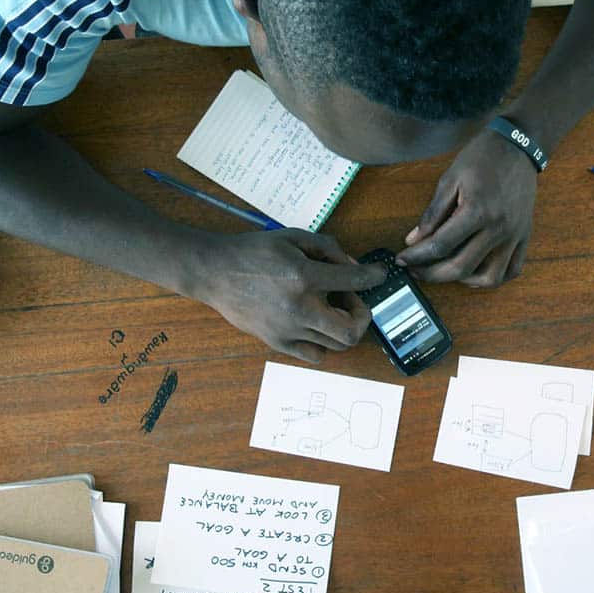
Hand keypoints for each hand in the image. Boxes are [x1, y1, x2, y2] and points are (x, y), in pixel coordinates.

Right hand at [194, 228, 385, 362]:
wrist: (214, 273)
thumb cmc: (253, 251)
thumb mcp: (292, 236)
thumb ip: (327, 248)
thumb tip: (352, 265)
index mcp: (303, 277)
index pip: (354, 281)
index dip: (374, 277)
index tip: (379, 275)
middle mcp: (299, 308)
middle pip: (352, 330)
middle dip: (361, 315)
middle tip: (351, 300)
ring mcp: (288, 330)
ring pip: (336, 345)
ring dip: (342, 327)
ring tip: (330, 309)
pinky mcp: (277, 343)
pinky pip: (315, 355)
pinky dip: (323, 342)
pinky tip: (314, 324)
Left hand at [397, 129, 536, 286]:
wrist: (518, 146)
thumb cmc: (482, 158)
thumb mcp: (450, 179)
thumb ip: (432, 213)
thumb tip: (413, 240)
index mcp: (477, 211)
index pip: (440, 245)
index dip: (417, 256)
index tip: (403, 259)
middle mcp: (498, 228)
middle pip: (461, 267)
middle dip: (432, 274)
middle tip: (416, 270)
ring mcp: (514, 235)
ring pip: (489, 278)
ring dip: (464, 281)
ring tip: (446, 271)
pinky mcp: (524, 236)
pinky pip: (512, 270)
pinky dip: (493, 277)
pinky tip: (475, 271)